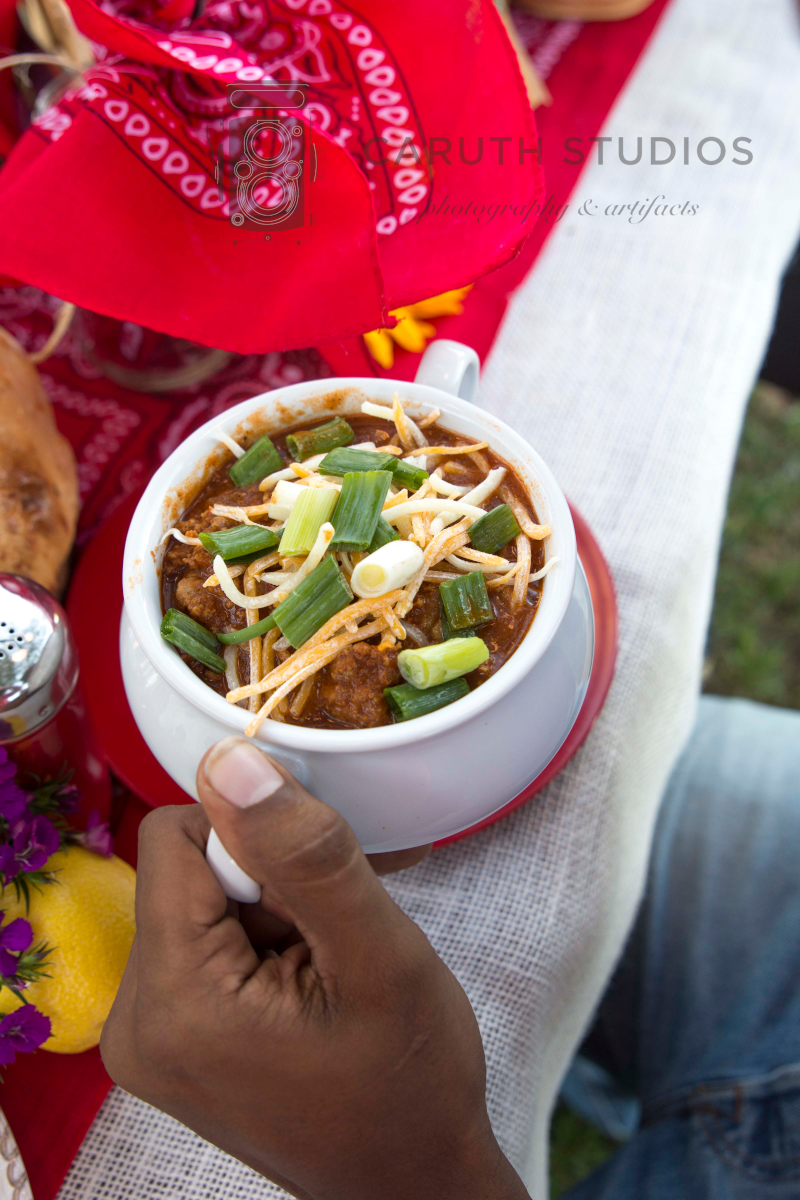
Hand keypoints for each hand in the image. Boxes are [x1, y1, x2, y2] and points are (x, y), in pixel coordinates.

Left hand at [101, 738, 527, 1199]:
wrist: (411, 1180)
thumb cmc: (409, 1081)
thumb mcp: (376, 955)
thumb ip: (304, 854)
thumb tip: (228, 758)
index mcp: (173, 1001)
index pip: (176, 835)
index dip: (257, 836)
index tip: (322, 881)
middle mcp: (135, 1020)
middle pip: (185, 868)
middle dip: (270, 874)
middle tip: (339, 925)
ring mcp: (149, 1035)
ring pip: (200, 897)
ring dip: (274, 903)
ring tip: (335, 952)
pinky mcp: (172, 1038)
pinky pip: (203, 937)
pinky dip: (264, 933)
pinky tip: (316, 966)